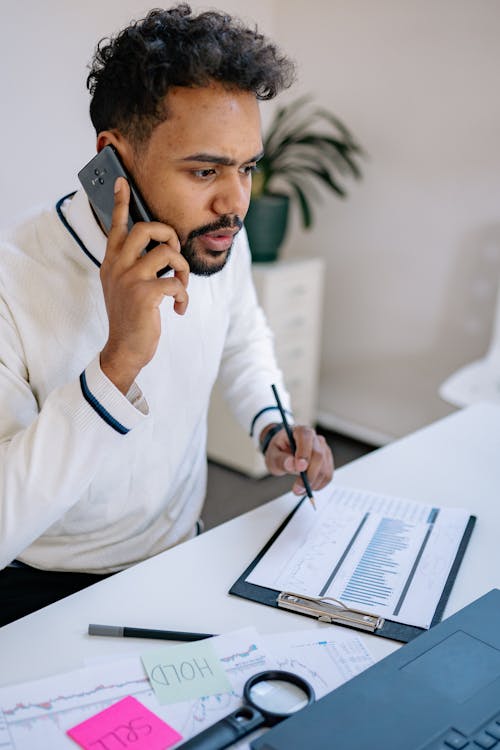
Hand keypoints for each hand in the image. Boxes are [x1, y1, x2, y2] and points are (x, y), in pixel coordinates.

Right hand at [99, 177, 189, 393]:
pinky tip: (179, 308)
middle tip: (175, 254)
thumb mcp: (123, 287)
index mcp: (111, 262)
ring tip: (181, 285)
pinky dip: (184, 296)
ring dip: (183, 269)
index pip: (116, 226)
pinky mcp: (145, 295)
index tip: (122, 182)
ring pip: (167, 253)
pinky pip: (176, 282)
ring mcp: (129, 280)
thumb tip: (159, 250)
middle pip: (146, 229)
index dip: (121, 203)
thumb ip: (132, 266)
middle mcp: (117, 266)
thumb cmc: (130, 317)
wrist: (125, 349)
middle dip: (169, 235)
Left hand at [263, 424, 333, 494]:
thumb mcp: (273, 455)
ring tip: (299, 489)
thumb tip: (291, 464)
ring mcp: (323, 449)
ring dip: (313, 483)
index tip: (299, 469)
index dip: (304, 453)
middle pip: (318, 456)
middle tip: (297, 489)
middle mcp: (315, 438)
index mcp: (300, 431)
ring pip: (325, 468)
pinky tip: (308, 487)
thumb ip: (281, 459)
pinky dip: (319, 484)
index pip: (306, 438)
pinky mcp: (327, 461)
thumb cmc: (279, 450)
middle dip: (309, 475)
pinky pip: (328, 475)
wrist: (283, 451)